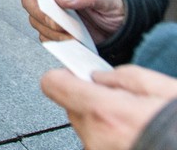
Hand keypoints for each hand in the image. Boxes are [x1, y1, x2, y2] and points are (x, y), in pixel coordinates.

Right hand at [17, 0, 124, 43]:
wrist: (123, 24)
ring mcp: (51, 13)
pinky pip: (45, 36)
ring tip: (73, 33)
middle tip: (60, 22)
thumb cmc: (115, 2)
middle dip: (42, 12)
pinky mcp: (54, 30)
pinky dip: (56, 40)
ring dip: (51, 29)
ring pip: (34, 19)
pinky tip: (72, 39)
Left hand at [41, 65, 176, 149]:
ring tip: (131, 119)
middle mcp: (94, 135)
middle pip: (71, 105)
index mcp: (103, 111)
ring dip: (101, 118)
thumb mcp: (157, 87)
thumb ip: (119, 76)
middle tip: (119, 99)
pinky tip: (130, 132)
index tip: (75, 72)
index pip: (53, 84)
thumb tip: (98, 75)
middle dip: (90, 98)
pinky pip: (96, 138)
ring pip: (84, 123)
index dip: (64, 75)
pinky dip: (108, 133)